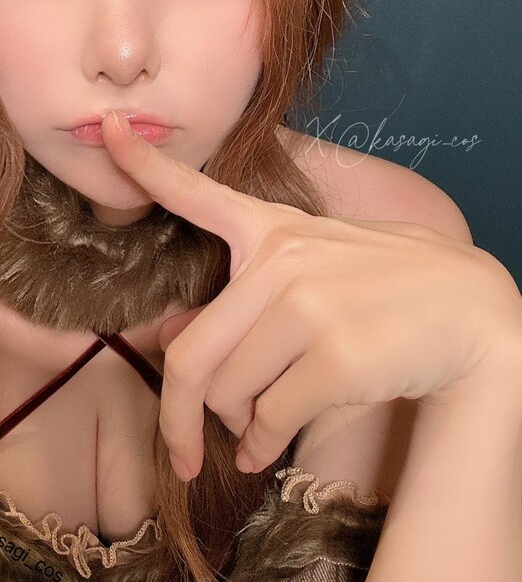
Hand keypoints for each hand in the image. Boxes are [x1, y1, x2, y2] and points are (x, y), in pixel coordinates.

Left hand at [100, 111, 521, 480]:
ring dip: (236, 427)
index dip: (146, 163)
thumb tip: (168, 338)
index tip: (111, 130)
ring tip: (259, 431)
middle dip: (177, 417)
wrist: (470, 311)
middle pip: (191, 357)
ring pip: (229, 394)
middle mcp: (282, 262)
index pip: (197, 194)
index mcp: (272, 232)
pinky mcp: (336, 356)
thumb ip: (242, 301)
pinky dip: (262, 445)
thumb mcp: (312, 275)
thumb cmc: (383, 291)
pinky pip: (269, 419)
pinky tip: (268, 448)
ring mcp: (308, 307)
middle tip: (184, 451)